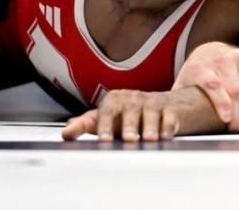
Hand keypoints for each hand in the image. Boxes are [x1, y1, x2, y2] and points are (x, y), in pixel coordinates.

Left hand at [62, 89, 186, 141]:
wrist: (168, 105)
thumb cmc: (133, 115)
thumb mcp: (108, 118)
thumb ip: (86, 123)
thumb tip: (66, 130)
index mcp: (114, 101)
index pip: (105, 111)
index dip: (102, 125)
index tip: (102, 139)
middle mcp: (132, 99)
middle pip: (129, 110)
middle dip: (128, 125)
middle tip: (127, 139)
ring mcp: (152, 104)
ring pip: (150, 113)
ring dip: (149, 127)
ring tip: (148, 139)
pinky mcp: (172, 110)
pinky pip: (170, 118)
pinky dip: (168, 127)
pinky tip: (165, 136)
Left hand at [173, 42, 238, 131]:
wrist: (210, 51)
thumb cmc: (197, 75)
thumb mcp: (184, 85)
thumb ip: (178, 103)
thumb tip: (171, 126)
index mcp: (200, 66)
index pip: (213, 84)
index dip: (222, 103)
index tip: (227, 120)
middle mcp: (220, 58)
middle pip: (237, 90)